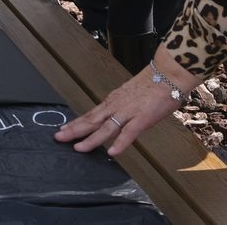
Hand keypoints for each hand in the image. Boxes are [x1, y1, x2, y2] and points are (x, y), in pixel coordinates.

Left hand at [54, 46, 200, 156]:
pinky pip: (129, 133)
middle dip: (74, 130)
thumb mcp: (130, 96)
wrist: (168, 75)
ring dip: (91, 139)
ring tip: (79, 148)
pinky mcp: (142, 118)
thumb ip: (122, 107)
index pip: (91, 114)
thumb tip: (115, 116)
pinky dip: (120, 143)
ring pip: (106, 128)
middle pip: (92, 120)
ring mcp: (128, 112)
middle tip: (59, 138)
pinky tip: (112, 152)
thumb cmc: (152, 85)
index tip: (64, 129)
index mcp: (113, 101)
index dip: (76, 123)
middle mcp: (116, 106)